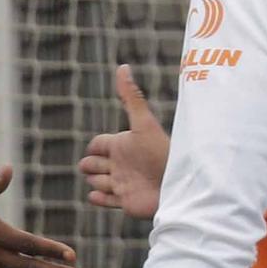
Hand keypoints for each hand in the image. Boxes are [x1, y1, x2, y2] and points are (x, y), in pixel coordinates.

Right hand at [78, 65, 171, 220]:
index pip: (99, 144)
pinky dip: (98, 199)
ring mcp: (123, 183)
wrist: (177, 185)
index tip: (97, 148)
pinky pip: (106, 201)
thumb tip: (123, 66)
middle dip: (89, 164)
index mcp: (123, 145)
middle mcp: (122, 164)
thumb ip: (132, 97)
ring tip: (101, 181)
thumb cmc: (161, 152)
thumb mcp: (143, 123)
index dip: (95, 146)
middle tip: (90, 166)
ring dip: (95, 181)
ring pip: (99, 182)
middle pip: (94, 163)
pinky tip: (94, 195)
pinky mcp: (126, 201)